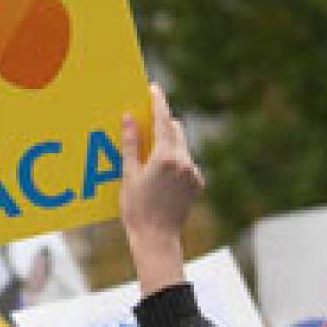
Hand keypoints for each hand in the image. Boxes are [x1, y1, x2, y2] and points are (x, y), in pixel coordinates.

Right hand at [120, 83, 202, 294]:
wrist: (156, 238)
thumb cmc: (136, 209)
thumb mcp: (128, 175)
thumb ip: (131, 144)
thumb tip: (129, 118)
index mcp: (165, 157)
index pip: (163, 121)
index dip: (158, 102)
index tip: (154, 88)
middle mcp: (184, 162)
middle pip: (175, 131)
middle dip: (163, 123)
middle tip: (148, 118)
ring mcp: (193, 173)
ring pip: (182, 147)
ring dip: (169, 143)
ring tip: (151, 151)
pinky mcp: (198, 184)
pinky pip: (186, 163)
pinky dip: (175, 161)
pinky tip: (161, 174)